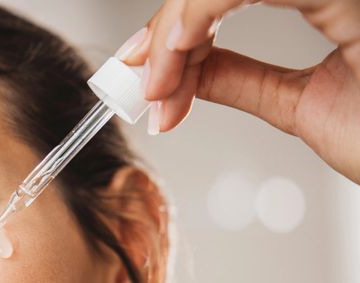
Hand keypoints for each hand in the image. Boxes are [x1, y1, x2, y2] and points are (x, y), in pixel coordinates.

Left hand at [118, 0, 359, 183]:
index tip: (143, 75)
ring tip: (157, 84)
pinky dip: (197, 15)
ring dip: (177, 24)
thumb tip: (183, 71)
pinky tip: (177, 57)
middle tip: (142, 81)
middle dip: (169, 26)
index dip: (177, 25)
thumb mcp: (302, 105)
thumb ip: (240, 79)